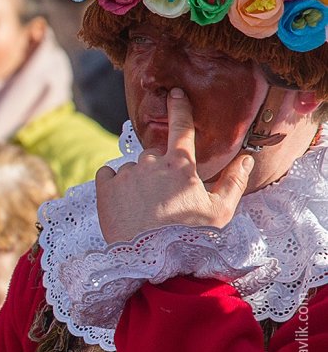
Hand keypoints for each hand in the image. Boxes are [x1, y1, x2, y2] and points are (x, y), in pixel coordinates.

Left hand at [96, 90, 251, 243]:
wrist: (149, 258)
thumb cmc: (188, 237)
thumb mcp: (220, 212)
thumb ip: (234, 182)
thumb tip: (247, 158)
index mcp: (180, 165)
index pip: (182, 127)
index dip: (180, 107)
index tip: (175, 93)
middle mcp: (151, 163)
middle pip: (154, 155)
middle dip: (158, 170)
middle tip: (162, 199)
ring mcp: (126, 173)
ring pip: (132, 168)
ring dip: (137, 180)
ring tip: (143, 208)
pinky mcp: (105, 187)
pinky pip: (108, 175)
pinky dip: (113, 184)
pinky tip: (121, 203)